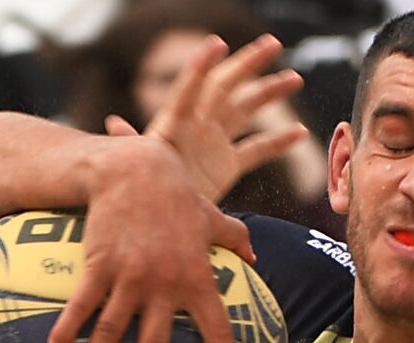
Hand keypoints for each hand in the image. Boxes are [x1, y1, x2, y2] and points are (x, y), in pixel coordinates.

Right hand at [50, 133, 250, 342]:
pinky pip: (81, 305)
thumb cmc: (174, 192)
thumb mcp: (210, 214)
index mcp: (197, 277)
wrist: (134, 169)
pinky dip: (67, 330)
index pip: (218, 328)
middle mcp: (165, 284)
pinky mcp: (99, 264)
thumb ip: (233, 237)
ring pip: (112, 331)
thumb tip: (253, 255)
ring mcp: (131, 276)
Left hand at [107, 34, 308, 202]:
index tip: (217, 43)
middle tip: (273, 44)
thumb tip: (113, 124)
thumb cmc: (143, 196)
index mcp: (173, 125)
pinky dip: (277, 142)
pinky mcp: (227, 166)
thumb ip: (132, 146)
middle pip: (225, 87)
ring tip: (295, 79)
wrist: (157, 227)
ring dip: (269, 93)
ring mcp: (213, 143)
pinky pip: (256, 149)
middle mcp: (196, 126)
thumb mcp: (141, 170)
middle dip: (248, 64)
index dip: (201, 67)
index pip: (189, 90)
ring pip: (245, 110)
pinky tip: (300, 132)